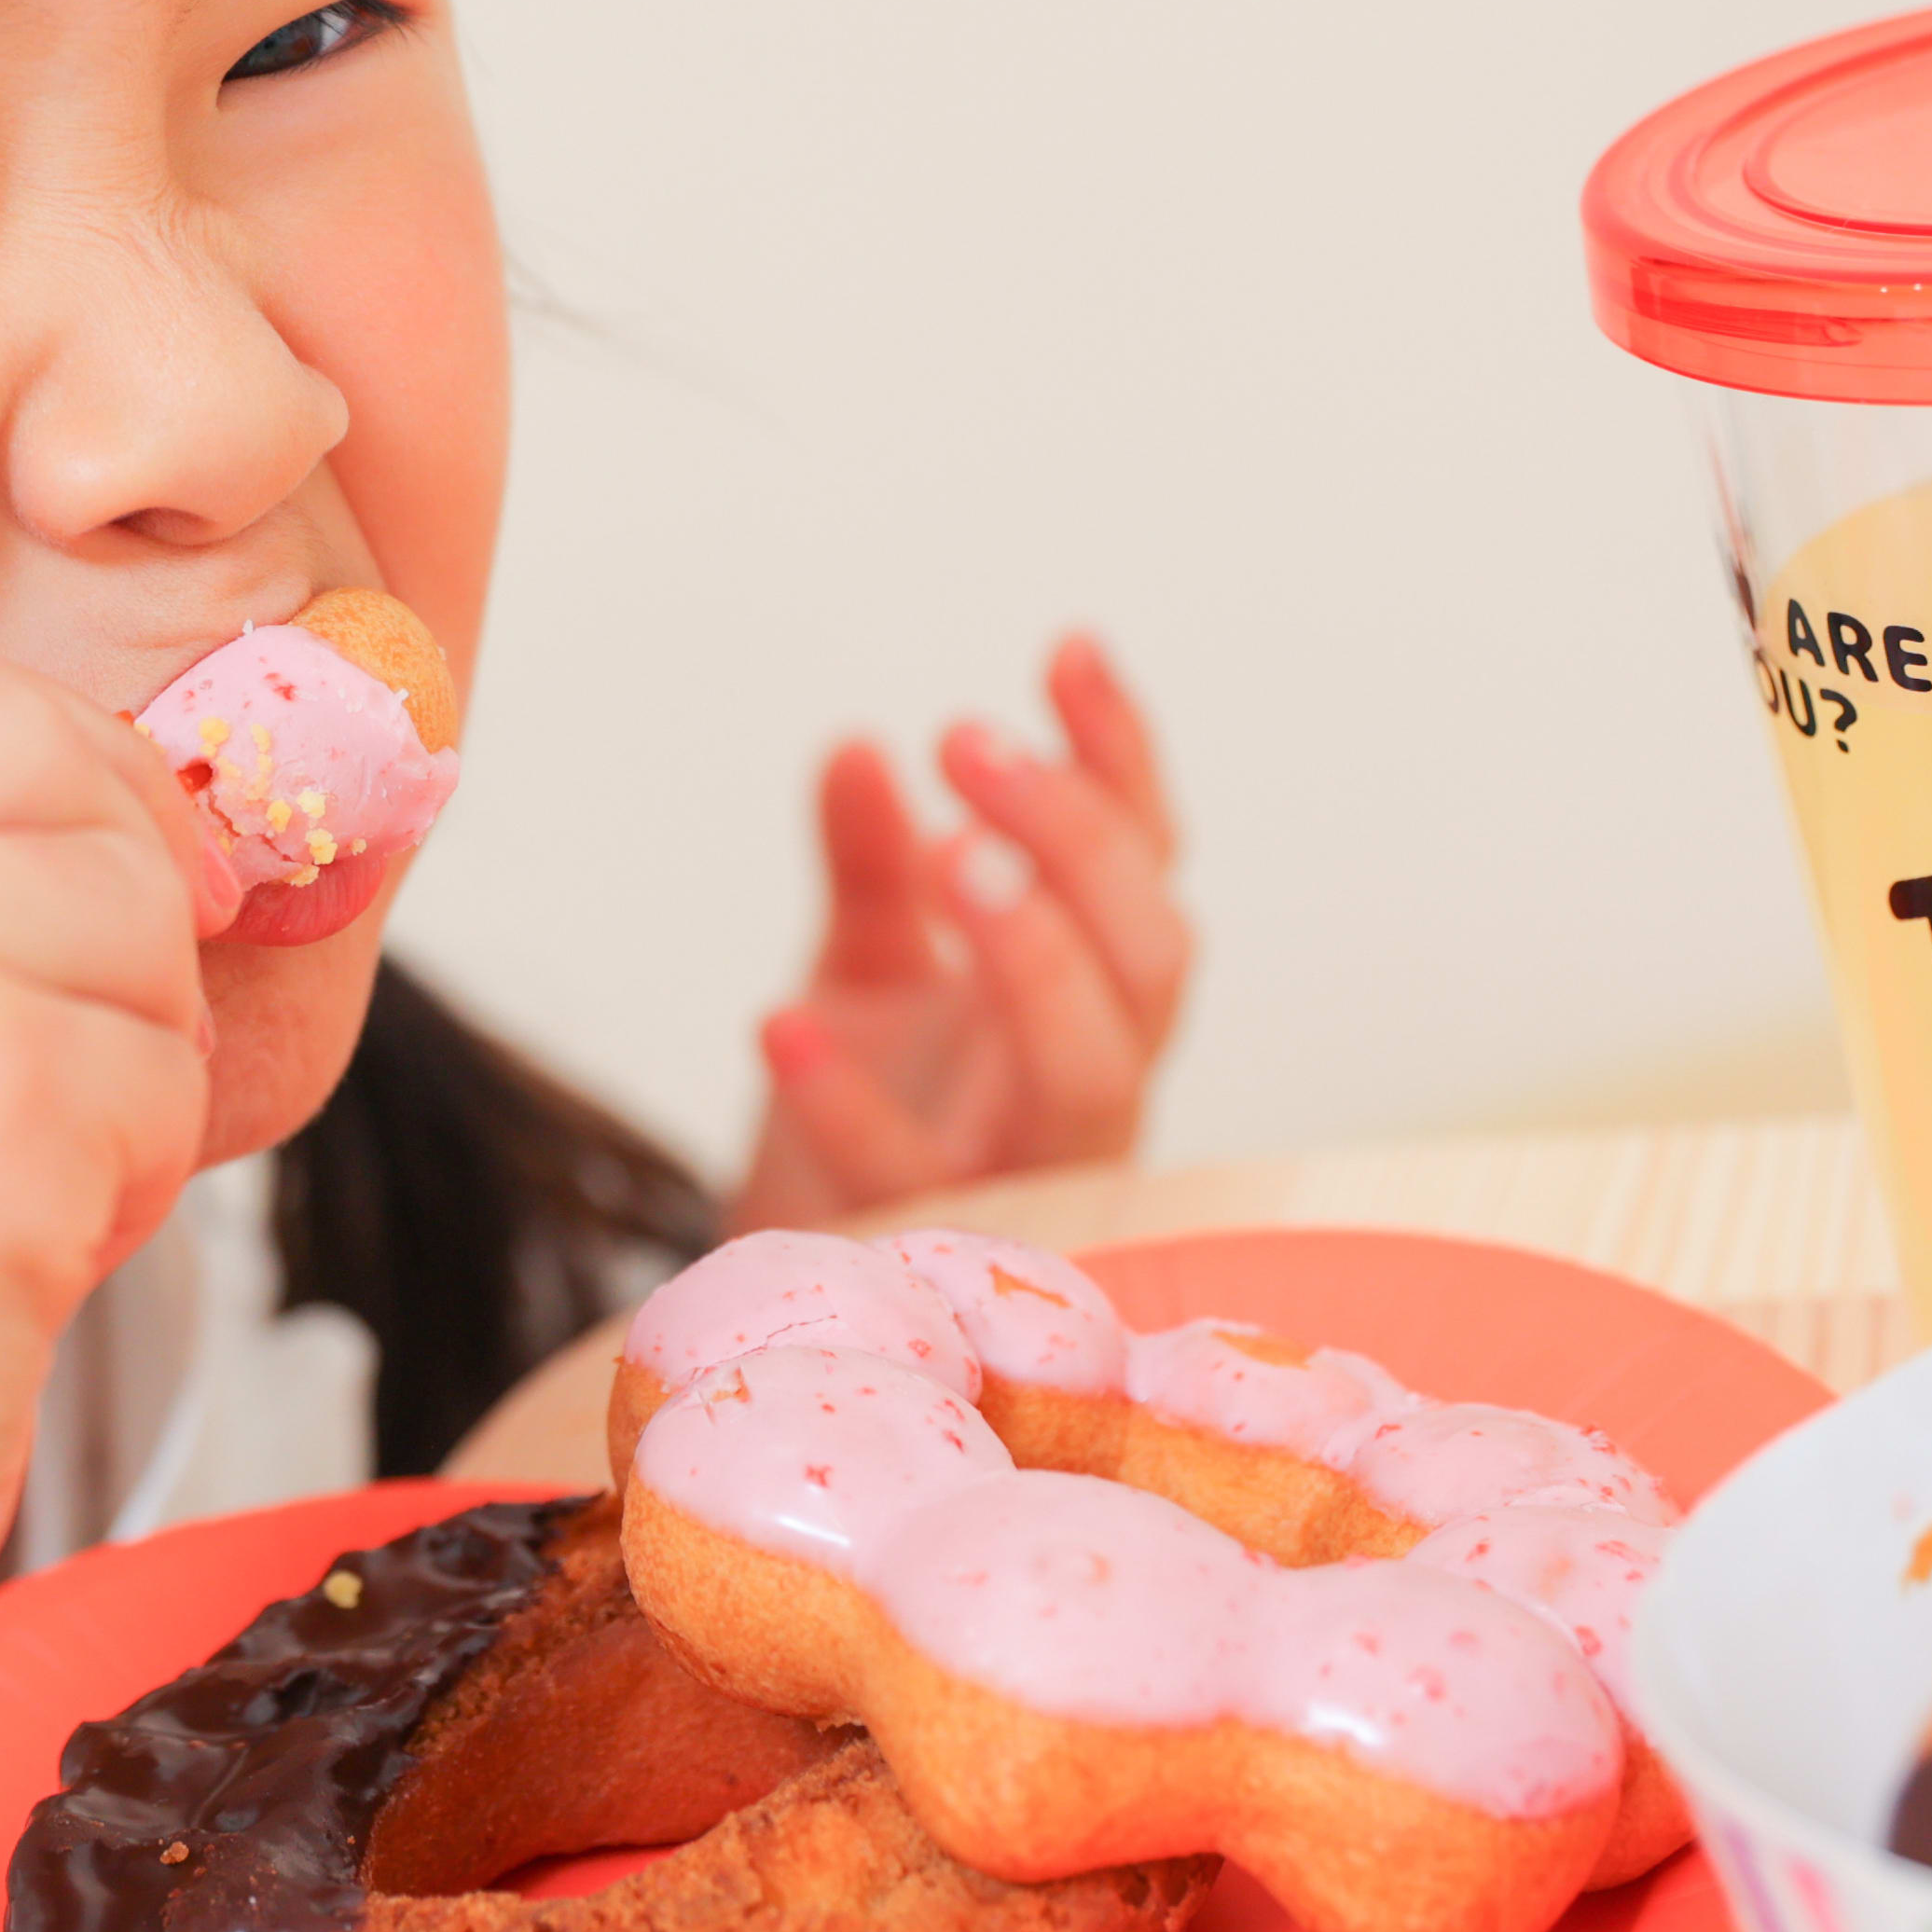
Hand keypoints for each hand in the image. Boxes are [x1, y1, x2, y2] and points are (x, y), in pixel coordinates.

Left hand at [726, 633, 1186, 1231]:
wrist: (790, 1284)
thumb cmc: (863, 1114)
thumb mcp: (864, 968)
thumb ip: (870, 866)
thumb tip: (861, 748)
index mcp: (1088, 998)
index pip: (1148, 863)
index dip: (1121, 759)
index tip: (1061, 648)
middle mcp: (1083, 1082)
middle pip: (1151, 959)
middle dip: (1081, 842)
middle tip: (969, 741)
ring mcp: (1020, 1172)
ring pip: (1093, 1070)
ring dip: (1034, 956)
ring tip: (947, 856)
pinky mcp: (926, 1245)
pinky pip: (914, 1175)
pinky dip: (850, 1098)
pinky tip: (780, 1016)